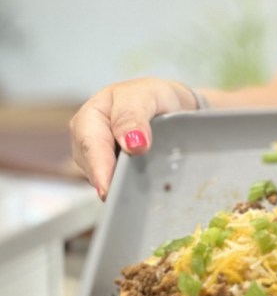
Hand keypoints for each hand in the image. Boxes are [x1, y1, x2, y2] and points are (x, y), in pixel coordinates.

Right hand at [69, 78, 198, 200]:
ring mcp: (98, 156)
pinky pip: (114, 180)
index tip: (107, 188)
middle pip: (92, 165)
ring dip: (116, 185)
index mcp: (91, 115)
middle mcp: (88, 138)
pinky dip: (123, 186)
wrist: (169, 104)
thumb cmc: (153, 96)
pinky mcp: (112, 169)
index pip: (91, 144)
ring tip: (131, 195)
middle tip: (121, 200)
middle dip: (106, 181)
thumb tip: (132, 144)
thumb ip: (134, 116)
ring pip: (102, 176)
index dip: (99, 167)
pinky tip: (134, 191)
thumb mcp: (146, 96)